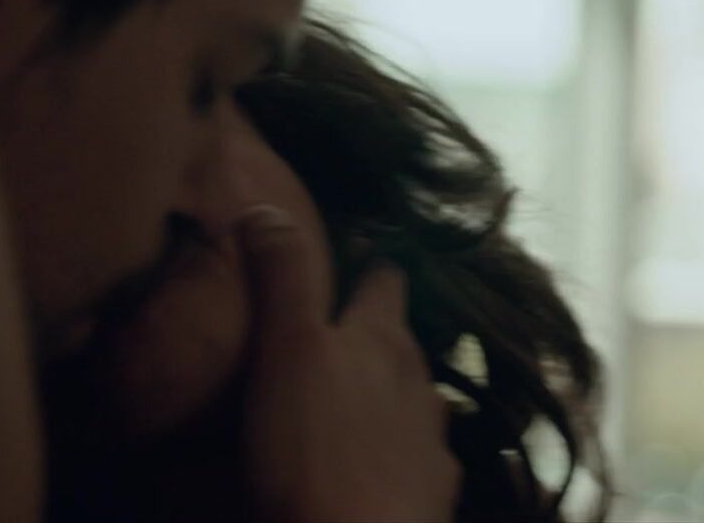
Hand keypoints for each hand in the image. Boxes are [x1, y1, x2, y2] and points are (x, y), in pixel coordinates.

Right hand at [238, 206, 460, 522]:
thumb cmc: (314, 449)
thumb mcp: (286, 351)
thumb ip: (283, 279)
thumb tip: (268, 209)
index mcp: (382, 339)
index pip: (386, 279)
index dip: (371, 264)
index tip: (354, 256)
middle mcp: (418, 382)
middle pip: (402, 341)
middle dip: (376, 335)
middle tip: (334, 337)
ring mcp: (432, 441)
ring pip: (415, 401)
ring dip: (389, 397)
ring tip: (351, 406)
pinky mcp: (434, 494)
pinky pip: (420, 461)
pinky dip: (399, 456)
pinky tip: (378, 469)